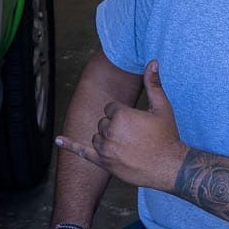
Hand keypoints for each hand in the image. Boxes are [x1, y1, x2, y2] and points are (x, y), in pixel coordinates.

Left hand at [57, 60, 183, 191]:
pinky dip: (69, 146)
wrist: (169, 167)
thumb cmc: (166, 136)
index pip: (110, 108)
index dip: (124, 114)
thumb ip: (153, 84)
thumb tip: (152, 61)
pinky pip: (82, 153)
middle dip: (116, 126)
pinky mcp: (103, 162)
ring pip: (96, 136)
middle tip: (135, 135)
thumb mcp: (162, 107)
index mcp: (121, 115)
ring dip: (107, 138)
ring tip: (127, 144)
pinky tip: (58, 140)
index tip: (136, 122)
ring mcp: (105, 149)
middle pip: (103, 122)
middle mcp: (109, 131)